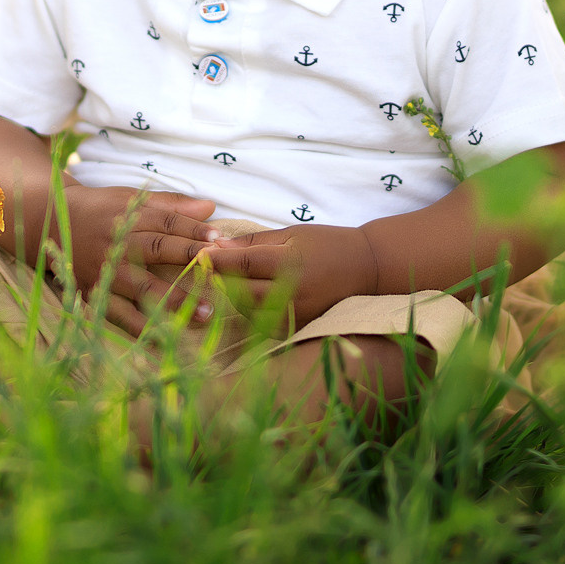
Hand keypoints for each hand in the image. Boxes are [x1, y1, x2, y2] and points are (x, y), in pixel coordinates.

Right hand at [46, 183, 225, 336]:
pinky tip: (165, 343)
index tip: (220, 241)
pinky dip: (140, 331)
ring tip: (205, 315)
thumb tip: (210, 207)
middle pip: (156, 251)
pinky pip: (118, 316)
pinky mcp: (92, 295)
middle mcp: (115, 244)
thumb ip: (170, 204)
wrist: (49, 222)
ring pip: (140, 288)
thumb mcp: (131, 198)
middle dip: (189, 261)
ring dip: (173, 302)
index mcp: (126, 217)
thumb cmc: (100, 209)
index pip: (165, 223)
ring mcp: (103, 272)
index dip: (193, 231)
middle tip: (221, 274)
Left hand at [196, 224, 378, 331]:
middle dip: (221, 279)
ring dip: (232, 295)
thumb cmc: (326, 244)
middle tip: (207, 269)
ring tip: (226, 280)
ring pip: (248, 310)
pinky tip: (247, 296)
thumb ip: (253, 242)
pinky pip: (262, 323)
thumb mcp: (291, 234)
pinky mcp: (297, 329)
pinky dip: (249, 310)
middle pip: (241, 290)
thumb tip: (216, 245)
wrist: (365, 269)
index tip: (199, 254)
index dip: (218, 259)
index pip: (244, 263)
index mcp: (290, 263)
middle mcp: (292, 293)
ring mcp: (295, 315)